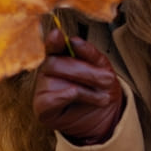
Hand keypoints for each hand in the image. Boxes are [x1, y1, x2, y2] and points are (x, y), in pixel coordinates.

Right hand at [33, 29, 123, 145]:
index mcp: (62, 55)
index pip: (53, 46)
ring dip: (85, 89)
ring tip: (103, 97)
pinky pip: (47, 100)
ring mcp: (43, 88)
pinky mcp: (42, 107)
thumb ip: (90, 54)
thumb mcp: (103, 67)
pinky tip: (76, 94)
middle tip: (108, 80)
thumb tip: (74, 41)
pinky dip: (64, 96)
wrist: (104, 116)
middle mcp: (48, 70)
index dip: (53, 41)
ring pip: (55, 82)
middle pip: (56, 63)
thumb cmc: (101, 87)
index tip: (57, 35)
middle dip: (85, 72)